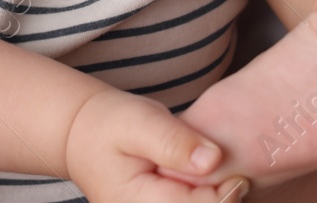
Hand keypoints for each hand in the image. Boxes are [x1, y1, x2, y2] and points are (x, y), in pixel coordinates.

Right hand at [64, 88, 251, 201]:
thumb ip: (173, 141)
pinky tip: (209, 186)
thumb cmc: (109, 125)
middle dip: (223, 197)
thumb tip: (213, 160)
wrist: (84, 137)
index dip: (226, 190)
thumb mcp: (139, 121)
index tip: (231, 167)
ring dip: (215, 199)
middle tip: (230, 173)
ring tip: (220, 178)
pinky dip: (207, 199)